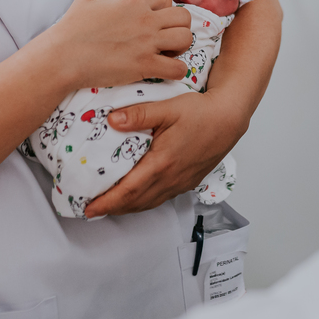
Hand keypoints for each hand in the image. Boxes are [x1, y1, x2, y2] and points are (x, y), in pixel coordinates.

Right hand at [47, 0, 192, 90]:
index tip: (154, 20)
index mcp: (134, 1)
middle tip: (166, 36)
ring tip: (167, 52)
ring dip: (181, 46)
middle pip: (183, 17)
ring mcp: (147, 44)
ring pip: (186, 39)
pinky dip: (176, 70)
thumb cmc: (72, 28)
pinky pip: (178, 68)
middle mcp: (145, 20)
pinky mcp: (145, 66)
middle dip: (178, 26)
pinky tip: (164, 70)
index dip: (163, 9)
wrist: (63, 57)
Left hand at [84, 92, 244, 217]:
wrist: (229, 118)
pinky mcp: (188, 181)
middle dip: (112, 208)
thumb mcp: (168, 108)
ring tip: (110, 206)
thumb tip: (112, 120)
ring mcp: (181, 182)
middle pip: (136, 202)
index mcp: (162, 163)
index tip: (88, 208)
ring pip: (149, 203)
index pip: (128, 191)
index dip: (106, 202)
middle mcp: (171, 178)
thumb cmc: (201, 112)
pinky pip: (161, 198)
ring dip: (128, 207)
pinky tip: (138, 196)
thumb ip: (138, 114)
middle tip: (91, 210)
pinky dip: (144, 201)